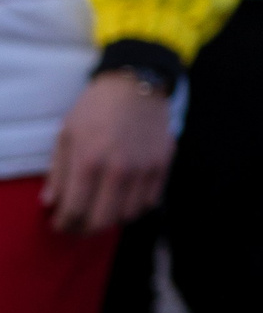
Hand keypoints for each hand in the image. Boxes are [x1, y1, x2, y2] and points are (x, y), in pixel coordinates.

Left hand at [45, 71, 173, 233]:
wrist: (136, 85)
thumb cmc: (95, 108)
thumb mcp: (66, 134)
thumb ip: (58, 171)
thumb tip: (51, 202)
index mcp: (89, 160)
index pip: (74, 210)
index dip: (63, 223)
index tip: (59, 222)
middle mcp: (118, 170)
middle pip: (102, 220)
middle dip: (84, 228)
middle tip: (77, 223)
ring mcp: (144, 169)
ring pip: (127, 215)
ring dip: (111, 218)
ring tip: (100, 210)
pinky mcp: (162, 165)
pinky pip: (149, 201)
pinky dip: (134, 207)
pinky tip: (123, 198)